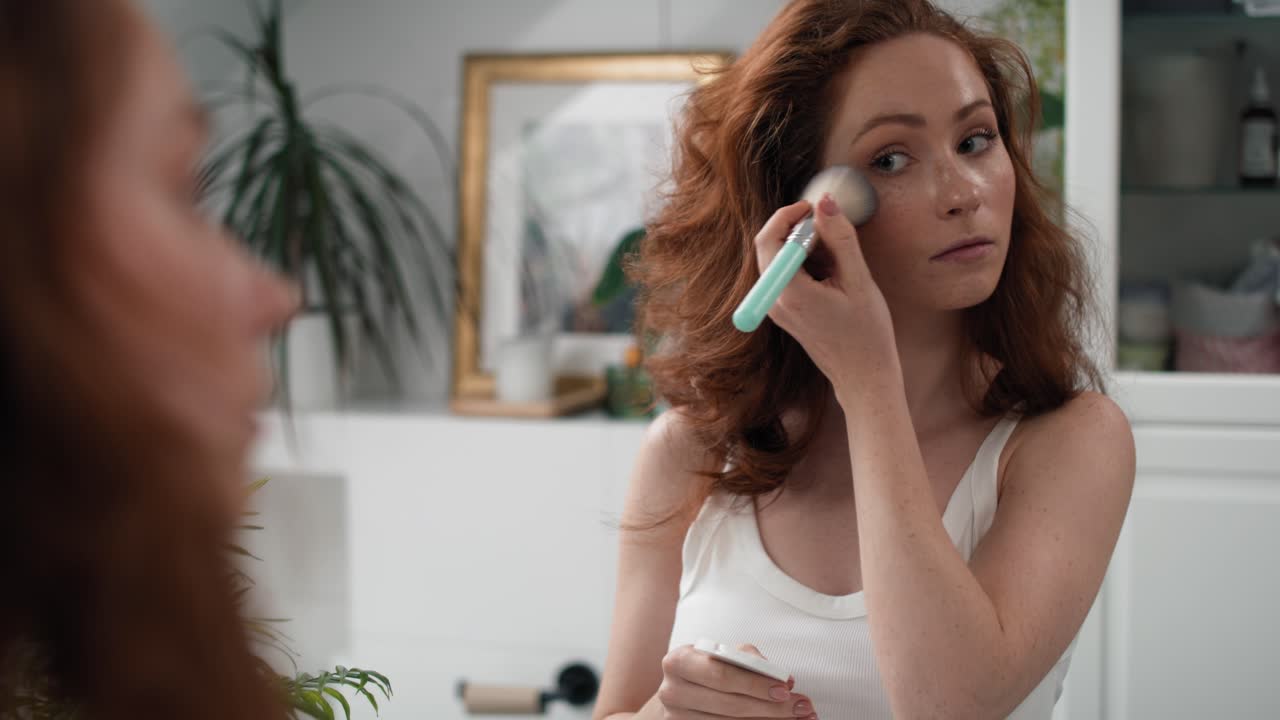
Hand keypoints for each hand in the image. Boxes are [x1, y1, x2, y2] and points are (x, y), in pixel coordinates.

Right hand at [657, 643, 815, 718]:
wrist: (680, 693)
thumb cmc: (707, 669)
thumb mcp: (722, 655)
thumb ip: (747, 659)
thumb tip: (781, 678)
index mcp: (678, 662)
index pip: (721, 675)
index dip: (755, 684)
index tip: (785, 689)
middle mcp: (672, 692)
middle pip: (730, 705)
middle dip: (771, 707)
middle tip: (802, 706)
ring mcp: (677, 718)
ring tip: (799, 717)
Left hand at [752, 194, 895, 394]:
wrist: (864, 376)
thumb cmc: (866, 334)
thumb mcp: (858, 280)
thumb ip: (840, 238)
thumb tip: (825, 201)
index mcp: (789, 292)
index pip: (770, 239)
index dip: (789, 215)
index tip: (815, 208)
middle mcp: (775, 300)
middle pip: (770, 247)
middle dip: (796, 230)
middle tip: (830, 228)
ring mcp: (777, 308)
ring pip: (778, 260)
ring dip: (804, 248)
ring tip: (838, 258)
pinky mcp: (785, 312)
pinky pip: (786, 276)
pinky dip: (806, 265)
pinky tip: (833, 275)